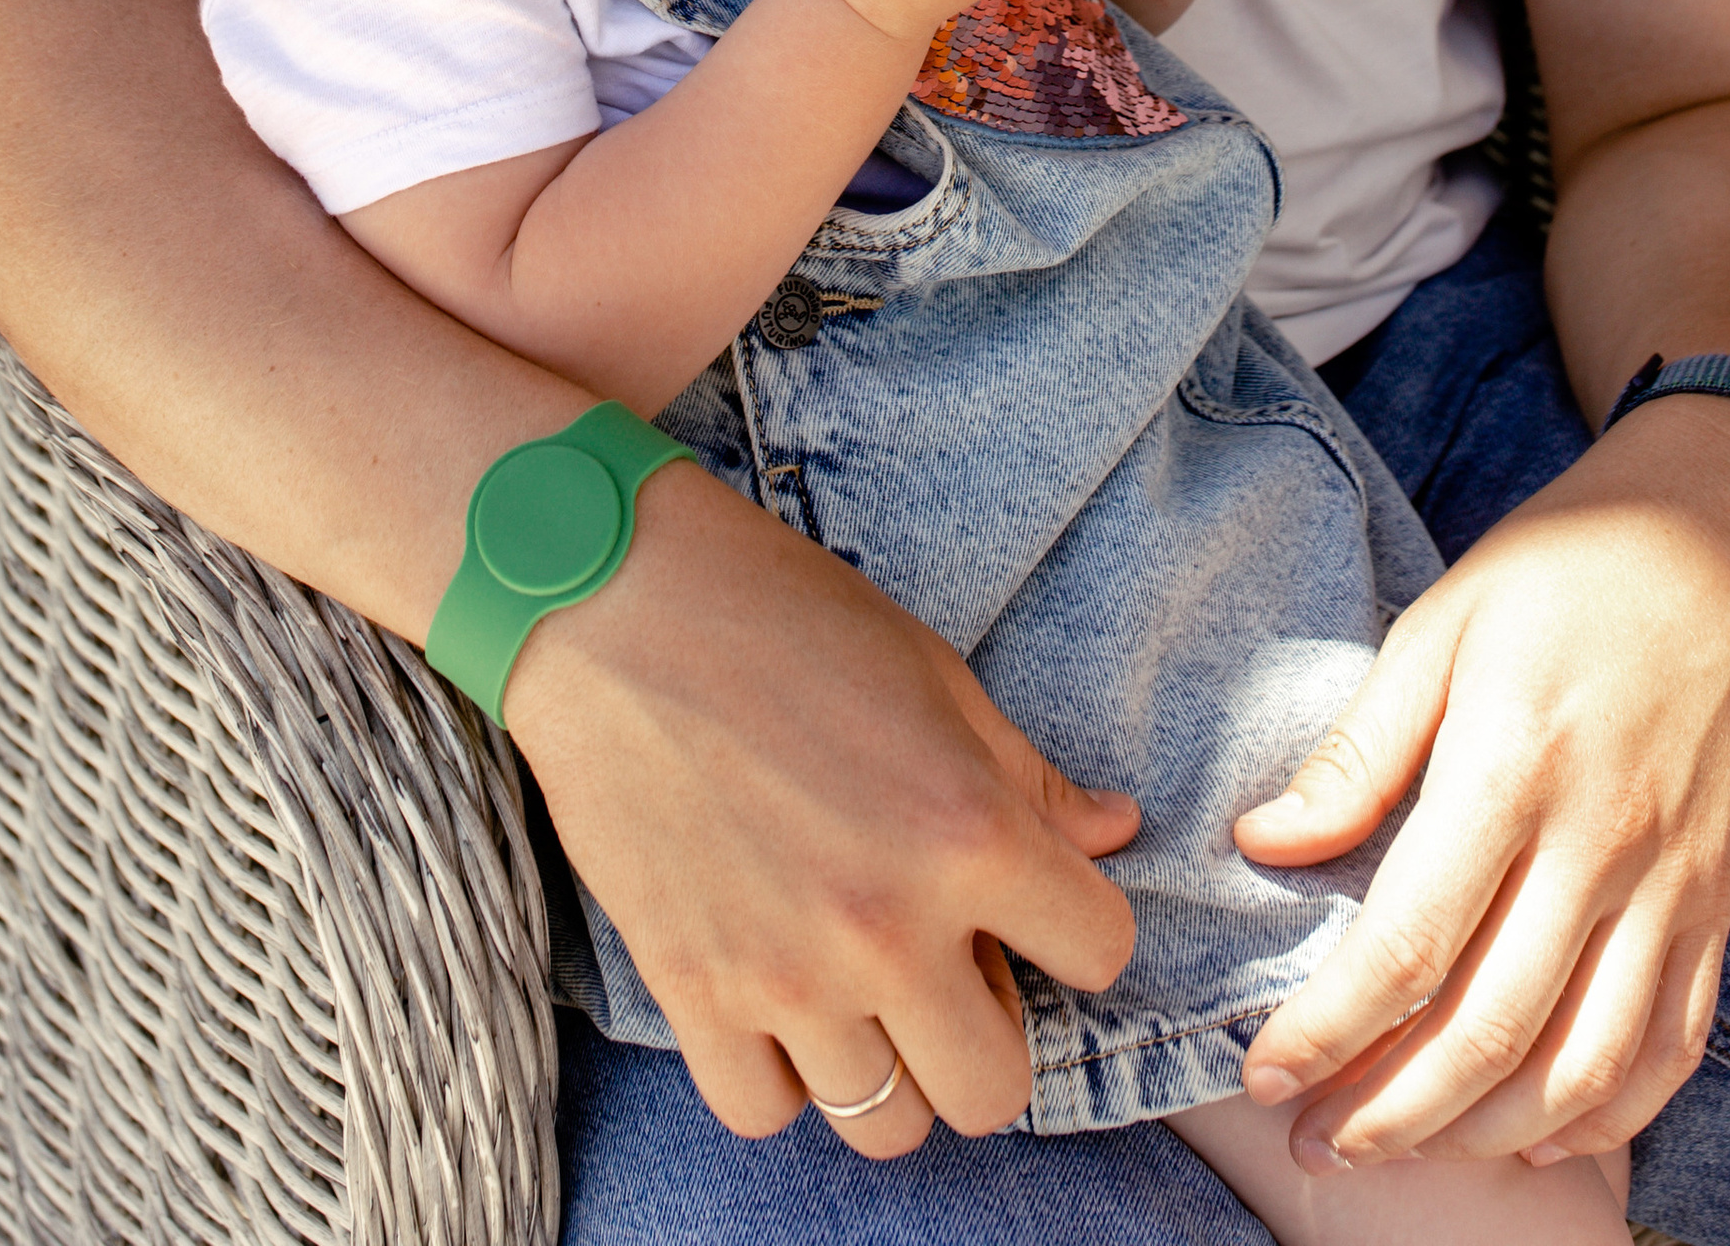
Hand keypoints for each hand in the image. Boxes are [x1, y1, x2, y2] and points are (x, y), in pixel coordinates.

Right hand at [509, 459, 1138, 1153]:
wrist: (616, 604)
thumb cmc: (787, 617)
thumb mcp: (934, 676)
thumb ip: (1027, 776)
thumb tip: (1113, 833)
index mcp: (970, 833)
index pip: (1100, 953)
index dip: (1077, 927)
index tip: (1034, 903)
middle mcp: (888, 929)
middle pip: (993, 1091)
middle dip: (986, 1032)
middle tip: (946, 962)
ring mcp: (787, 975)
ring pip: (885, 1124)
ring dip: (887, 1063)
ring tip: (857, 981)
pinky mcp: (692, 993)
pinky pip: (762, 1112)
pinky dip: (778, 1072)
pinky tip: (775, 994)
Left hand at [1234, 404, 1729, 1171]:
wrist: (1721, 539)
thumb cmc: (1562, 571)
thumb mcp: (1440, 622)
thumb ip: (1360, 749)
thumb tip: (1266, 845)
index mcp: (1514, 767)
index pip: (1409, 945)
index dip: (1330, 1033)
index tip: (1263, 1076)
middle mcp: (1602, 844)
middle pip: (1490, 1032)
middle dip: (1388, 1115)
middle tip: (1313, 1145)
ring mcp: (1673, 884)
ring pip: (1582, 1066)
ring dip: (1485, 1135)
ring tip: (1405, 1148)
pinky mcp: (1719, 901)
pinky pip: (1672, 1046)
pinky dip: (1605, 1116)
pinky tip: (1534, 1134)